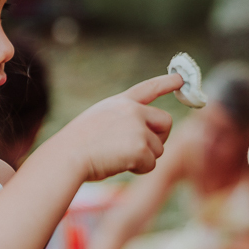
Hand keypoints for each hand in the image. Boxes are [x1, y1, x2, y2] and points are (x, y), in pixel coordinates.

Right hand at [53, 73, 182, 181]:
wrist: (67, 156)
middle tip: (141, 150)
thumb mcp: (99, 122)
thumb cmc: (76, 146)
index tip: (181, 79)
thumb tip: (145, 141)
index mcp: (120, 103)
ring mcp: (138, 127)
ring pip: (158, 148)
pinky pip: (151, 164)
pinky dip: (138, 169)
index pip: (148, 88)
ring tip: (117, 158)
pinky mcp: (140, 147)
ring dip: (144, 158)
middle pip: (166, 122)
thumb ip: (122, 122)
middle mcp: (132, 111)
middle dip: (160, 137)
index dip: (166, 82)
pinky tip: (119, 165)